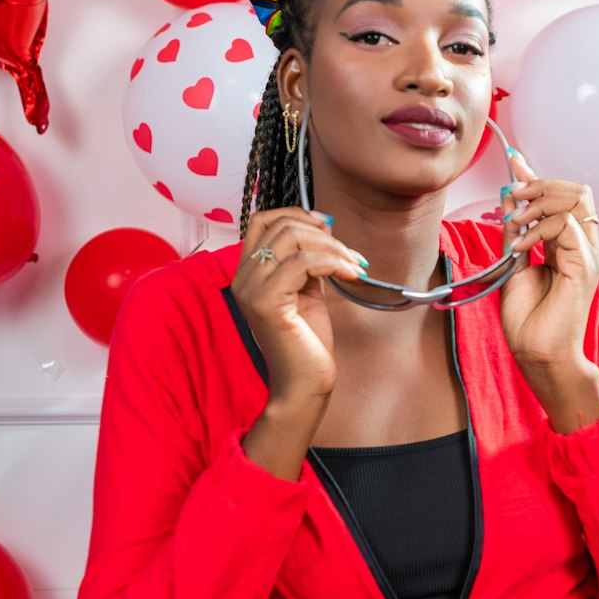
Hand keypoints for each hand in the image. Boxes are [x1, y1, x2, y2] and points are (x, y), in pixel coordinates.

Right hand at [230, 207, 366, 408]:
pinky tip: (351, 275)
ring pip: (292, 239)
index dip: (296, 213)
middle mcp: (243, 278)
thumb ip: (307, 261)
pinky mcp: (266, 303)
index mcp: (249, 272)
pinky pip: (302, 263)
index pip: (262, 220)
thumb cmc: (307, 343)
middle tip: (349, 253)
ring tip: (354, 266)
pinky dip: (333, 262)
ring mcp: (251, 290)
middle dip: (322, 232)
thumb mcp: (307, 290)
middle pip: (280, 225)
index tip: (327, 224)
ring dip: (333, 247)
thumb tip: (324, 229)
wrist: (304, 384)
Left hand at [498, 151, 598, 424]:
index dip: (536, 176)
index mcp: (568, 244)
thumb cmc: (530, 321)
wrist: (540, 354)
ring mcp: (587, 255)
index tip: (513, 160)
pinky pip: (568, 225)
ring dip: (539, 202)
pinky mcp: (584, 266)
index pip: (561, 197)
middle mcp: (583, 245)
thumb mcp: (513, 267)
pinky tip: (521, 246)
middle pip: (575, 189)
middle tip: (510, 197)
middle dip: (538, 184)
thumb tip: (506, 204)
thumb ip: (514, 235)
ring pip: (576, 199)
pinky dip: (539, 228)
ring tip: (515, 222)